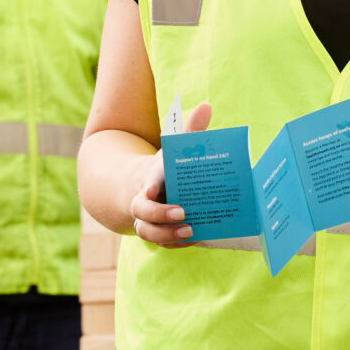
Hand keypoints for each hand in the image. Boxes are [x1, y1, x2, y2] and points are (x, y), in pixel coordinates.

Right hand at [126, 102, 211, 246]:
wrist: (143, 189)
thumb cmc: (165, 168)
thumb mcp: (175, 149)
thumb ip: (190, 131)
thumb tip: (206, 106)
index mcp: (149, 178)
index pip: (146, 183)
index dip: (150, 186)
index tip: (153, 190)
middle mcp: (143, 201)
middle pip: (142, 211)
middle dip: (160, 214)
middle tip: (182, 213)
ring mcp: (146, 220)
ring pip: (148, 231)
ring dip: (167, 234)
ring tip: (191, 231)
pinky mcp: (155, 233)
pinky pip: (161, 242)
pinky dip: (175, 243)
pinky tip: (195, 239)